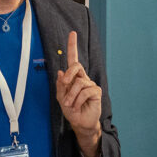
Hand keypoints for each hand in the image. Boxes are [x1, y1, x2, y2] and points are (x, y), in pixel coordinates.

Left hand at [55, 31, 101, 156]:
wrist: (81, 123)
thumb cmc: (71, 110)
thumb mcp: (61, 98)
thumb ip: (60, 86)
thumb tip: (61, 72)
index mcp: (73, 77)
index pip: (73, 59)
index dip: (72, 46)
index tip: (72, 33)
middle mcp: (83, 78)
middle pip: (76, 66)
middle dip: (69, 75)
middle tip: (64, 85)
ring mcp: (90, 84)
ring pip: (79, 83)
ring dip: (71, 95)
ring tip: (70, 104)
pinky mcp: (96, 92)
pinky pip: (85, 91)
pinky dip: (78, 100)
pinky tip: (78, 106)